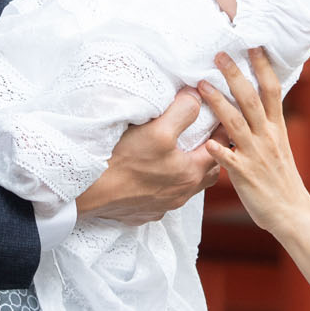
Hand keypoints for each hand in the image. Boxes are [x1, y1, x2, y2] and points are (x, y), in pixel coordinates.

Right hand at [74, 90, 220, 223]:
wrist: (88, 192)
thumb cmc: (124, 161)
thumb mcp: (157, 130)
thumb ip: (183, 112)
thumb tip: (196, 98)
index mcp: (190, 174)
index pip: (218, 150)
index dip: (221, 132)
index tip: (218, 117)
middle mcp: (181, 195)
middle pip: (207, 173)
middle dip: (208, 154)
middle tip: (203, 135)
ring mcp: (162, 206)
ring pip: (186, 188)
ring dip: (187, 171)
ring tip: (178, 154)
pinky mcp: (144, 212)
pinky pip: (164, 198)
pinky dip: (166, 185)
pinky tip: (153, 175)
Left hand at [198, 49, 309, 236]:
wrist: (292, 213)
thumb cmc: (281, 179)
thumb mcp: (277, 146)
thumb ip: (264, 126)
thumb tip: (251, 105)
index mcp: (276, 128)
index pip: (271, 90)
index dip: (263, 67)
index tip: (253, 45)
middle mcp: (267, 137)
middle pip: (251, 99)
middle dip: (235, 75)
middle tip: (219, 55)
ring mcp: (256, 155)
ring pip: (235, 123)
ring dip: (219, 103)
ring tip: (202, 86)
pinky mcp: (245, 175)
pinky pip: (229, 160)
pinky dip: (219, 150)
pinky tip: (206, 142)